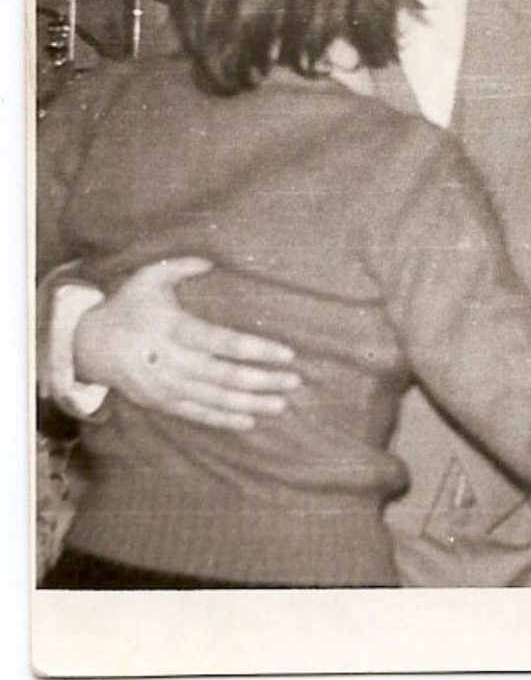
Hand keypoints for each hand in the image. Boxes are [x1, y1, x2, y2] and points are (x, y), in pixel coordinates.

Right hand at [74, 258, 301, 430]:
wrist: (87, 345)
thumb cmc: (128, 306)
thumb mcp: (148, 278)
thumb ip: (181, 266)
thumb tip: (213, 259)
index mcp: (172, 329)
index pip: (222, 342)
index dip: (256, 350)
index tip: (287, 353)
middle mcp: (170, 361)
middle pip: (225, 376)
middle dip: (262, 380)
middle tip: (294, 380)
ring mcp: (165, 386)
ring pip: (215, 399)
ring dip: (251, 403)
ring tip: (282, 403)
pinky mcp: (160, 402)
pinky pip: (197, 414)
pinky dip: (224, 420)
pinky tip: (250, 421)